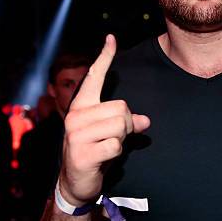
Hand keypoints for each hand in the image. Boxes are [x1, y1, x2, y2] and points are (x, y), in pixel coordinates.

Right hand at [58, 34, 149, 205]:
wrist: (76, 182)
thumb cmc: (95, 151)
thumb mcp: (111, 133)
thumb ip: (126, 121)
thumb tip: (146, 121)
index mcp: (82, 106)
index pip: (94, 77)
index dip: (104, 58)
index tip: (111, 38)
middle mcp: (75, 116)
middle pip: (121, 107)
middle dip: (126, 124)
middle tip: (113, 137)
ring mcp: (75, 134)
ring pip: (120, 125)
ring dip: (121, 139)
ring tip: (107, 147)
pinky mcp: (81, 153)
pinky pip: (115, 145)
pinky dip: (116, 153)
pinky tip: (103, 158)